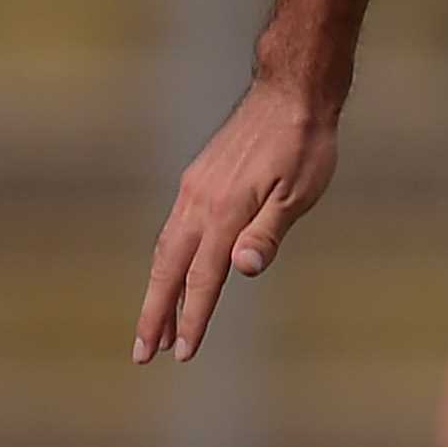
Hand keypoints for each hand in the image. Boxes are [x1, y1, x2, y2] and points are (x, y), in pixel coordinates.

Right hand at [133, 75, 338, 360]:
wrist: (289, 92)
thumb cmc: (304, 144)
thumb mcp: (298, 192)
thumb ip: (268, 232)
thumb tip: (241, 269)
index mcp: (225, 211)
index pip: (203, 278)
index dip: (194, 318)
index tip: (184, 353)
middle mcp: (200, 202)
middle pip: (169, 270)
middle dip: (156, 314)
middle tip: (143, 354)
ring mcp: (194, 190)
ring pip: (167, 250)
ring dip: (158, 291)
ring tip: (156, 329)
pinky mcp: (197, 181)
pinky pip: (174, 230)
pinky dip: (168, 261)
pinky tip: (172, 276)